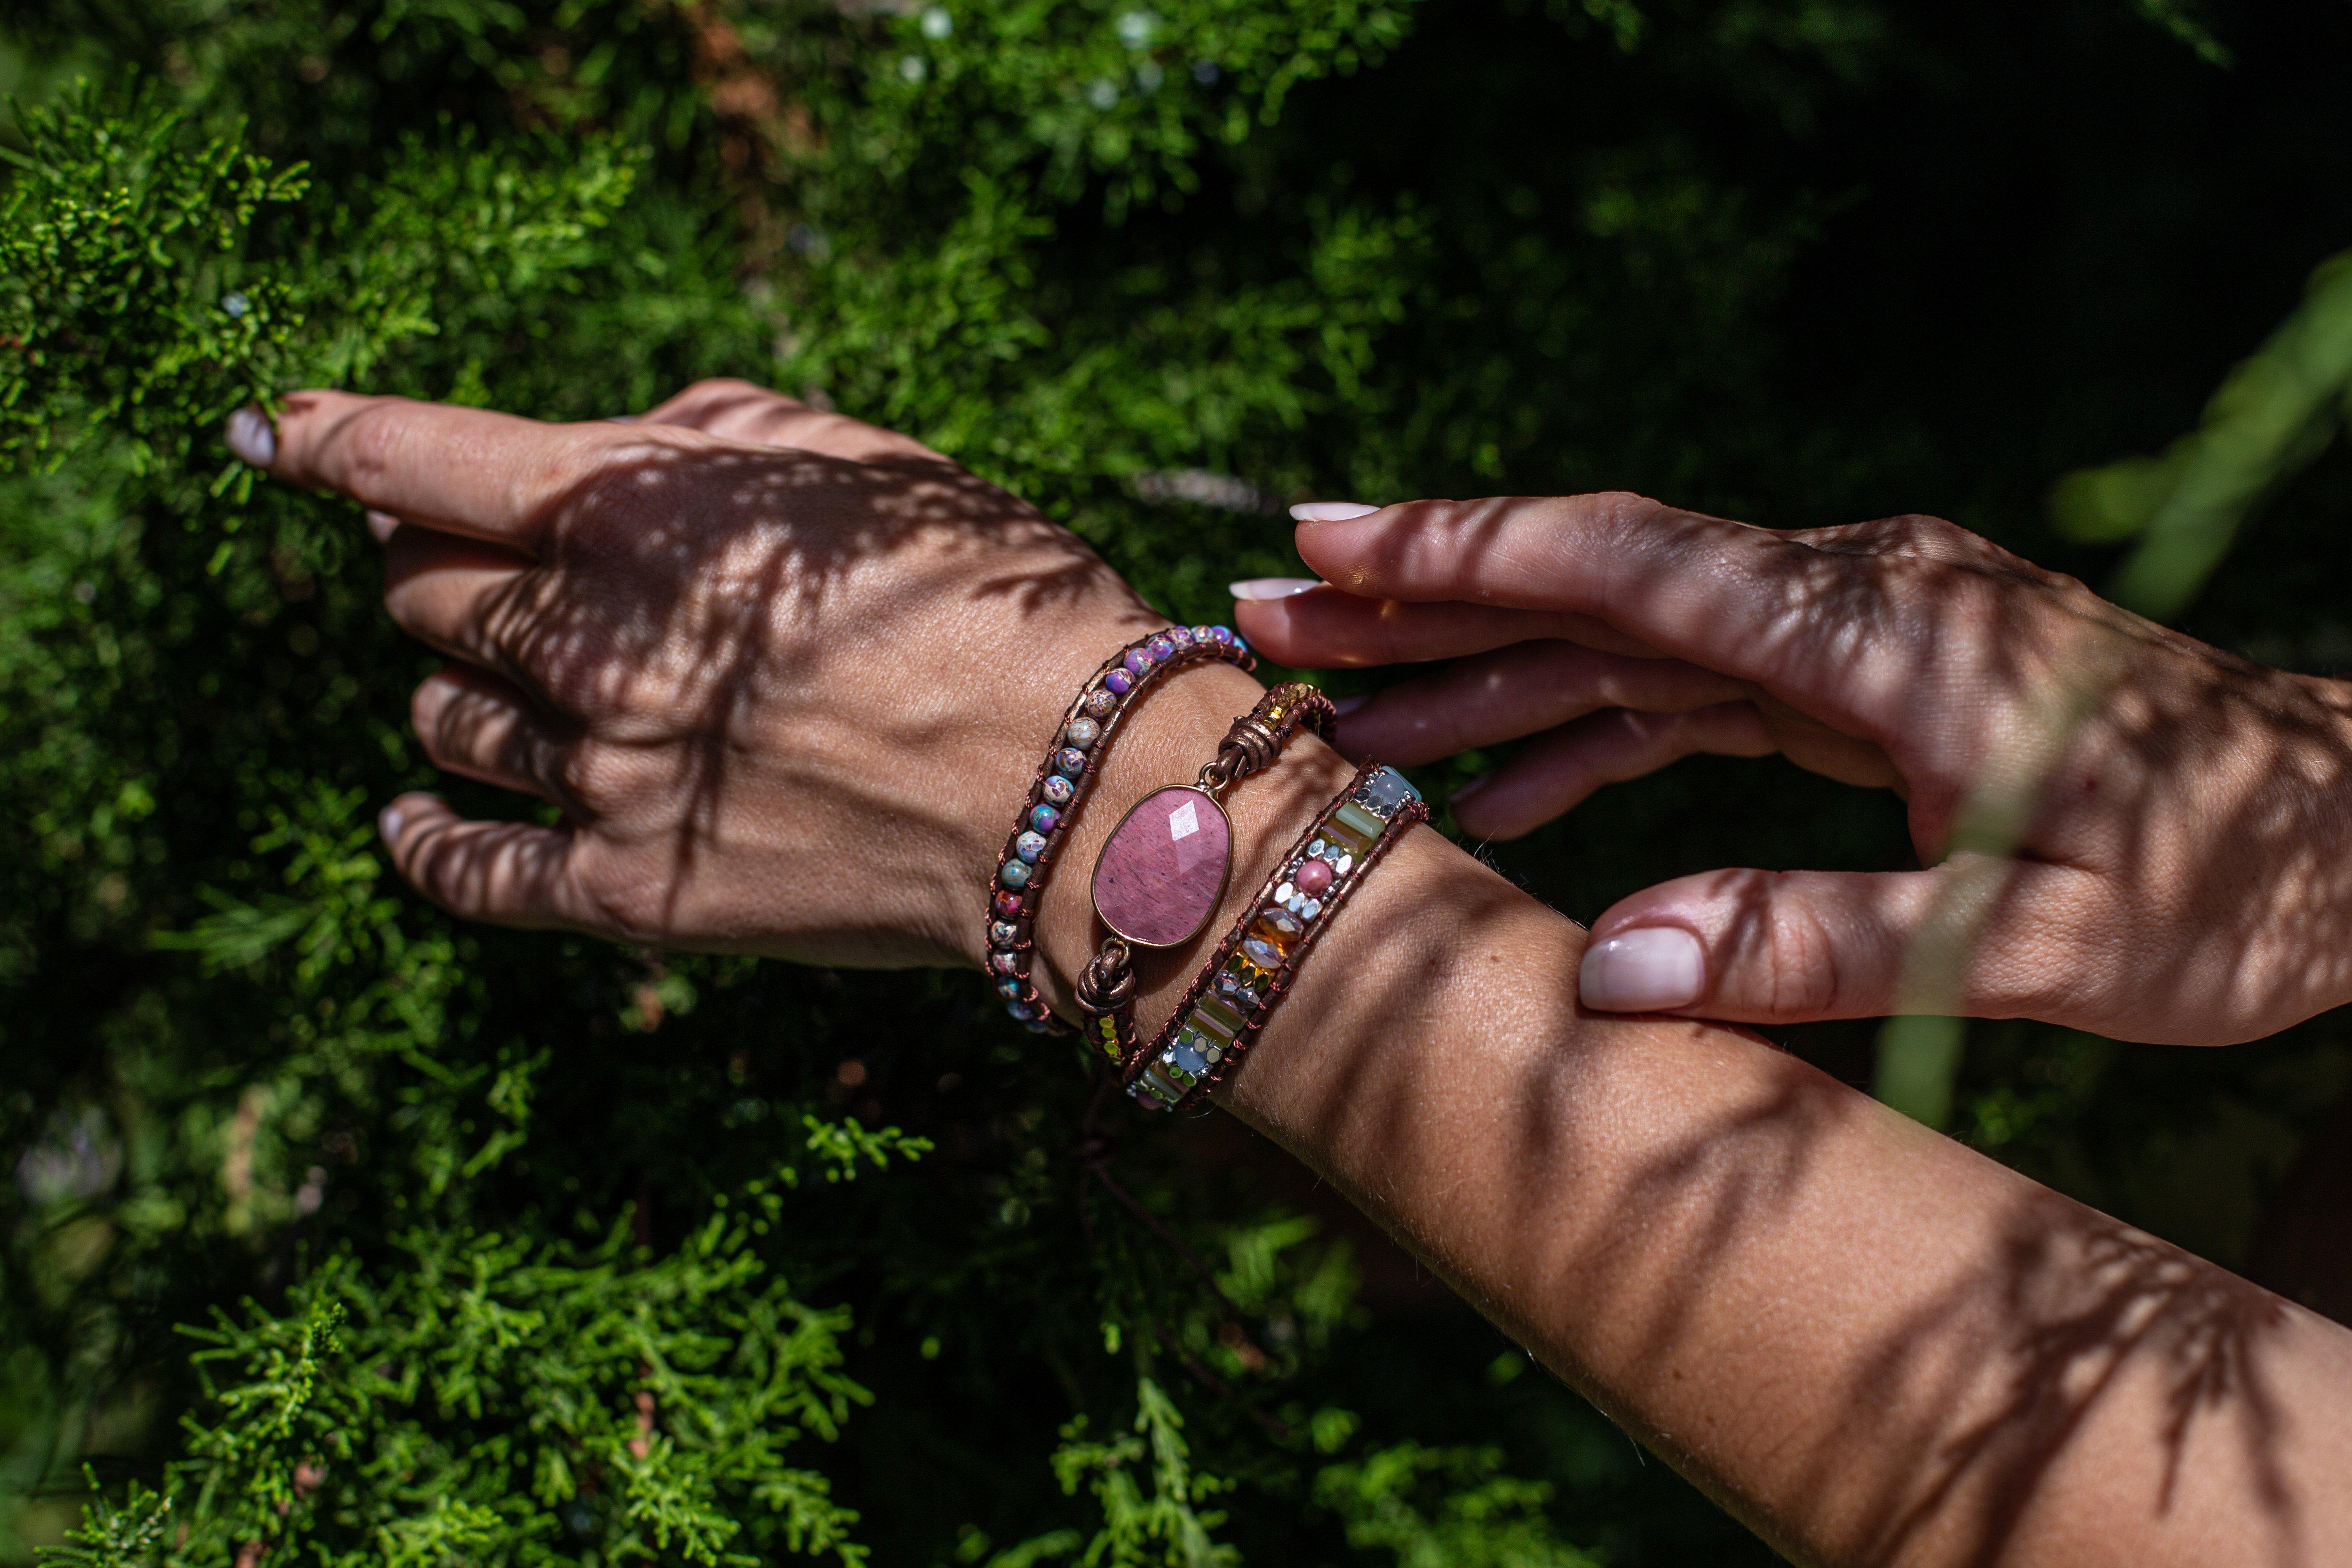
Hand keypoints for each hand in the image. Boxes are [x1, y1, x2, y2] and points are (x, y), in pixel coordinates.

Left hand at [230, 380, 1161, 969]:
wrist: (1083, 790)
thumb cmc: (994, 601)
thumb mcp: (862, 460)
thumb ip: (708, 430)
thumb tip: (606, 443)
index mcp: (634, 508)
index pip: (410, 458)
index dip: (323, 437)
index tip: (275, 435)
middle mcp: (591, 638)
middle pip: (419, 588)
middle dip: (429, 560)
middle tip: (472, 558)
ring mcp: (603, 773)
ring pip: (445, 714)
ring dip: (458, 682)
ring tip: (515, 678)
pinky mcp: (630, 890)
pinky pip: (468, 866)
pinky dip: (423, 836)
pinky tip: (410, 817)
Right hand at [1233, 493, 2351, 1044]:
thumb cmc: (2223, 888)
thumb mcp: (2032, 943)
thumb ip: (1816, 945)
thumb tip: (1601, 972)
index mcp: (1872, 634)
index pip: (1626, 565)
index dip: (1465, 549)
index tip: (1325, 540)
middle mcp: (1845, 602)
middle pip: (1594, 584)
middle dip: (1427, 601)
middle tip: (1271, 616)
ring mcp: (1851, 634)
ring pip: (1625, 637)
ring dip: (1487, 670)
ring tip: (1348, 711)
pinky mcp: (1861, 683)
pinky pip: (1690, 693)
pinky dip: (1589, 734)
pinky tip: (1507, 791)